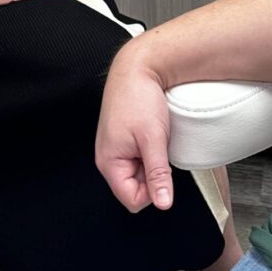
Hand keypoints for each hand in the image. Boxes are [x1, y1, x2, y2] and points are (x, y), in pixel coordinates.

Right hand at [94, 43, 173, 212]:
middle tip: (158, 150)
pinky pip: (138, 159)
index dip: (152, 191)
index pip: (133, 200)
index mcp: (109, 162)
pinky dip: (149, 151)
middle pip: (135, 188)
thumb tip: (163, 203)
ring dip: (152, 161)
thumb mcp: (153, 139)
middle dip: (152, 174)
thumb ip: (158, 174)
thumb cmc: (138, 97)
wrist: (136, 67)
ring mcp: (115, 149)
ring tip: (155, 139)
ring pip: (139, 173)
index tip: (162, 170)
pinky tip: (152, 135)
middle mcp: (108, 158)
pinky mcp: (122, 140)